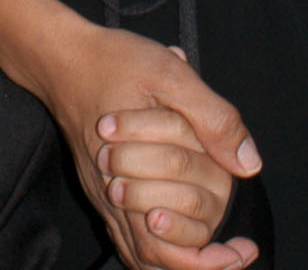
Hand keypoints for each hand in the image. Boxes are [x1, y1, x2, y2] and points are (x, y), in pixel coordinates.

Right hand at [29, 20, 258, 269]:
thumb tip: (247, 163)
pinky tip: (179, 236)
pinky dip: (155, 246)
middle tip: (236, 253)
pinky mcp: (99, 188)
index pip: (165, 244)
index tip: (241, 249)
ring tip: (216, 251)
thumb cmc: (114, 62)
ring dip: (176, 258)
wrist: (61, 58)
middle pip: (151, 257)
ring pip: (137, 252)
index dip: (208, 260)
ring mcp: (103, 194)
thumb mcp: (172, 75)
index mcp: (132, 170)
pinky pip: (125, 234)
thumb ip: (214, 119)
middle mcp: (111, 194)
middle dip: (198, 262)